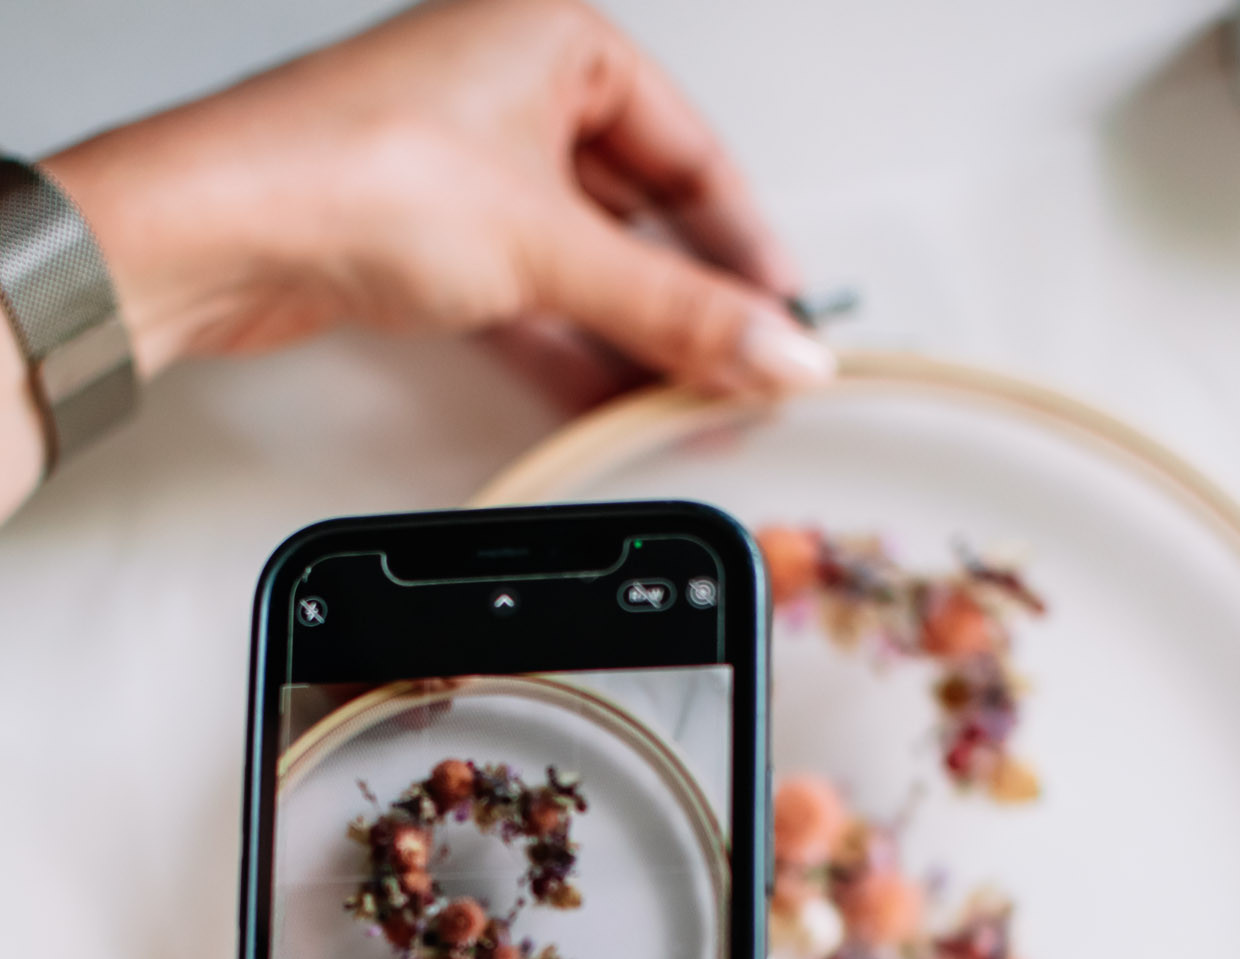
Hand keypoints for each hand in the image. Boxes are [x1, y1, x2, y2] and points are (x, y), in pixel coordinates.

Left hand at [43, 0, 828, 398]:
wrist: (215, 233)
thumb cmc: (346, 171)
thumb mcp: (552, 248)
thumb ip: (678, 312)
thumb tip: (776, 351)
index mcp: (558, 39)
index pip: (694, 155)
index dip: (749, 249)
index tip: (788, 324)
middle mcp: (515, 91)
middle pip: (641, 213)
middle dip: (693, 303)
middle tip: (744, 372)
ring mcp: (470, 167)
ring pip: (585, 261)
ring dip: (635, 337)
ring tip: (687, 401)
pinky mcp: (429, 239)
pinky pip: (532, 295)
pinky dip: (572, 348)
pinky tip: (609, 400)